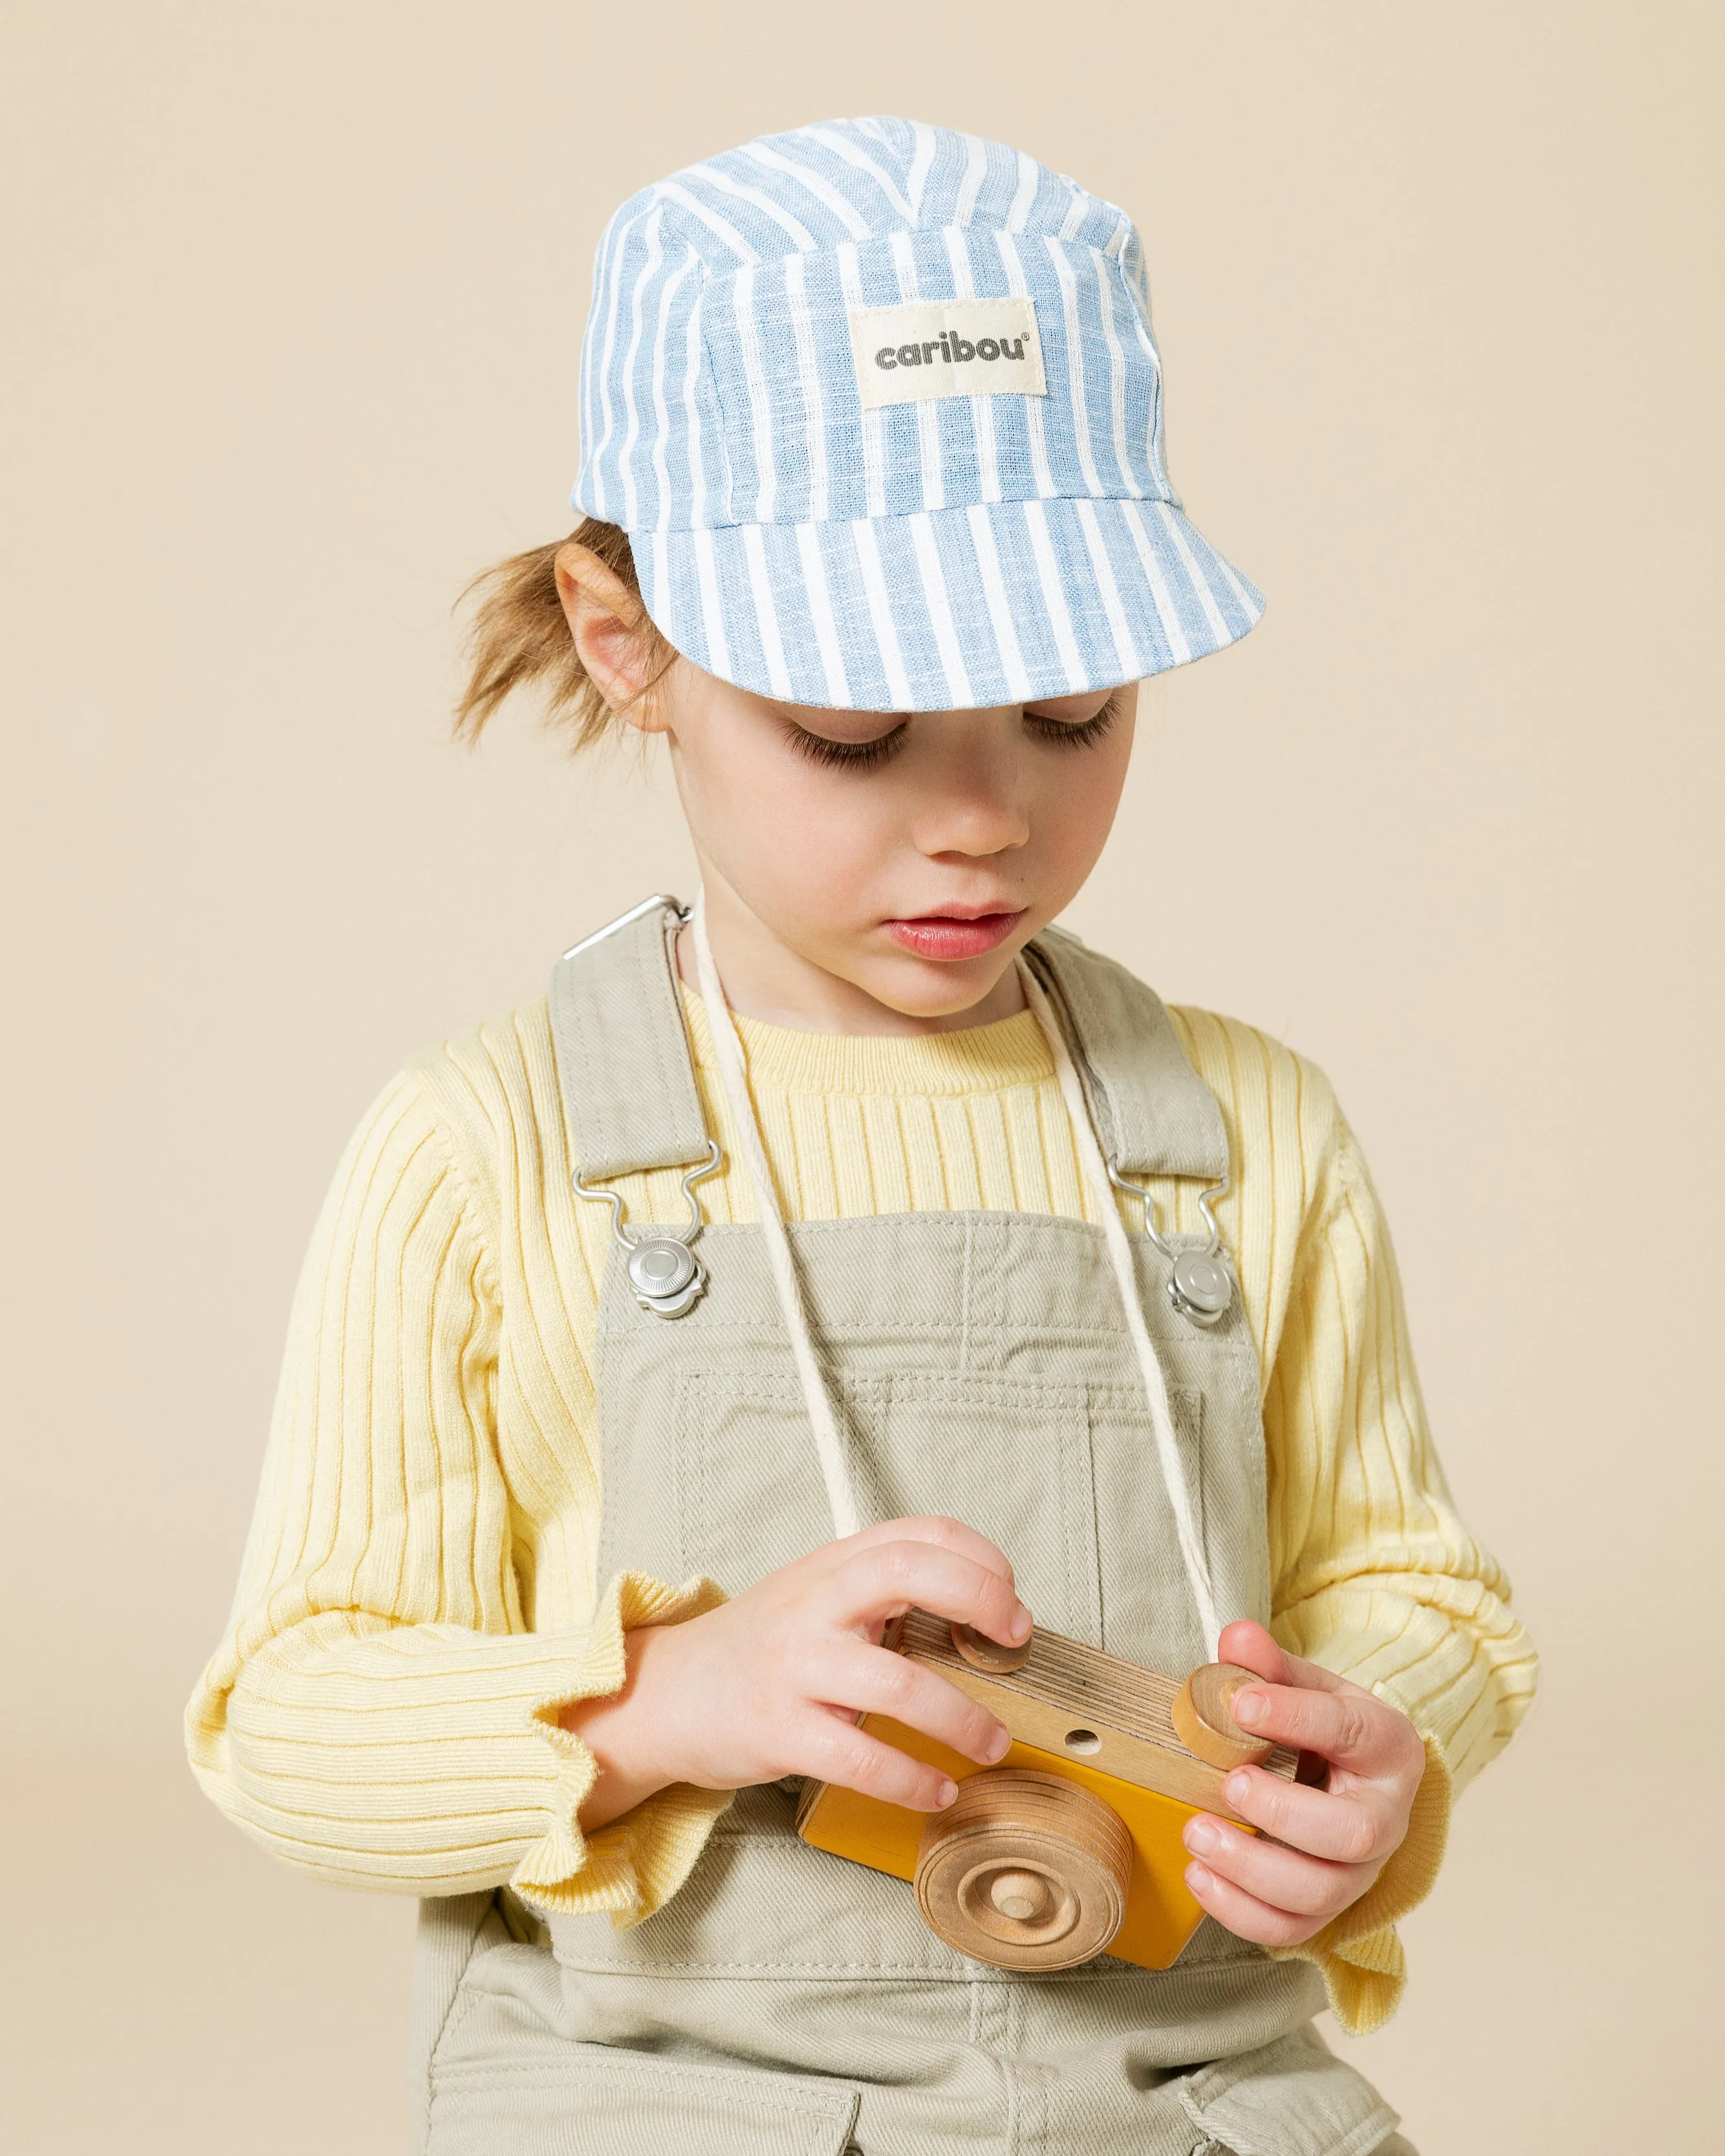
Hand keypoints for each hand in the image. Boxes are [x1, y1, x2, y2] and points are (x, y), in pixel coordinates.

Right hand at [567, 1517, 1028, 1830]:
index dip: (980, 1559)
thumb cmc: (761, 1648)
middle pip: (907, 1570)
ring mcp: (795, 1666)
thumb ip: (882, 1591)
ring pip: (898, 1681)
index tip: (1011, 1600)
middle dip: (979, 1598)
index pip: (919, 1533)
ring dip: (961, 1718)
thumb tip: (981, 1617)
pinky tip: (936, 1790)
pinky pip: (860, 1758)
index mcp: (833, 1564)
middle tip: (1015, 1640)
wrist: (667, 1695)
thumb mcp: (816, 1596)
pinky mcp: (779, 1731)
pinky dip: (910, 1779)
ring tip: (990, 1743)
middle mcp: (815, 1603)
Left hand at [1179, 1620, 1426, 1947]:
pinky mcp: (1327, 1909)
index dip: (1296, 1717)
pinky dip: (1240, 1913)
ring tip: (1197, 1833)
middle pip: (1353, 1835)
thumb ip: (1270, 1666)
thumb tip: (1235, 1638)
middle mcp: (1386, 1818)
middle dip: (1283, 1815)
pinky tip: (1199, 1875)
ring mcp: (1360, 1873)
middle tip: (1228, 1785)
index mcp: (1386, 1747)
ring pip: (1320, 1893)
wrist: (1346, 1778)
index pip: (1352, 1732)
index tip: (1241, 1704)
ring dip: (1251, 1868)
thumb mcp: (1306, 1686)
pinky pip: (1291, 1930)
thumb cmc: (1323, 1730)